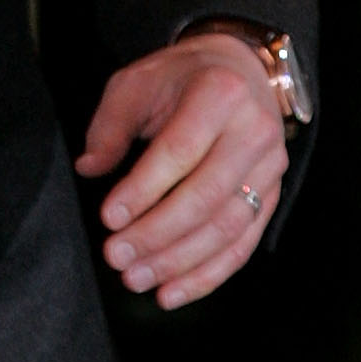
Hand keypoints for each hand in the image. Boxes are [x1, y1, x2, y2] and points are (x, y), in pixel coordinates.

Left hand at [76, 35, 288, 308]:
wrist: (239, 69)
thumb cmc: (179, 78)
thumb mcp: (136, 83)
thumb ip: (110, 126)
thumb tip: (88, 169)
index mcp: (218, 95)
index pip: (179, 152)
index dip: (143, 190)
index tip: (109, 218)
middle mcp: (253, 132)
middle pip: (205, 197)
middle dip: (157, 235)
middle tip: (116, 257)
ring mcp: (269, 168)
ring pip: (226, 228)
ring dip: (179, 262)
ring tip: (136, 279)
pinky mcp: (271, 195)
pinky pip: (243, 244)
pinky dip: (207, 274)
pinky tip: (173, 292)